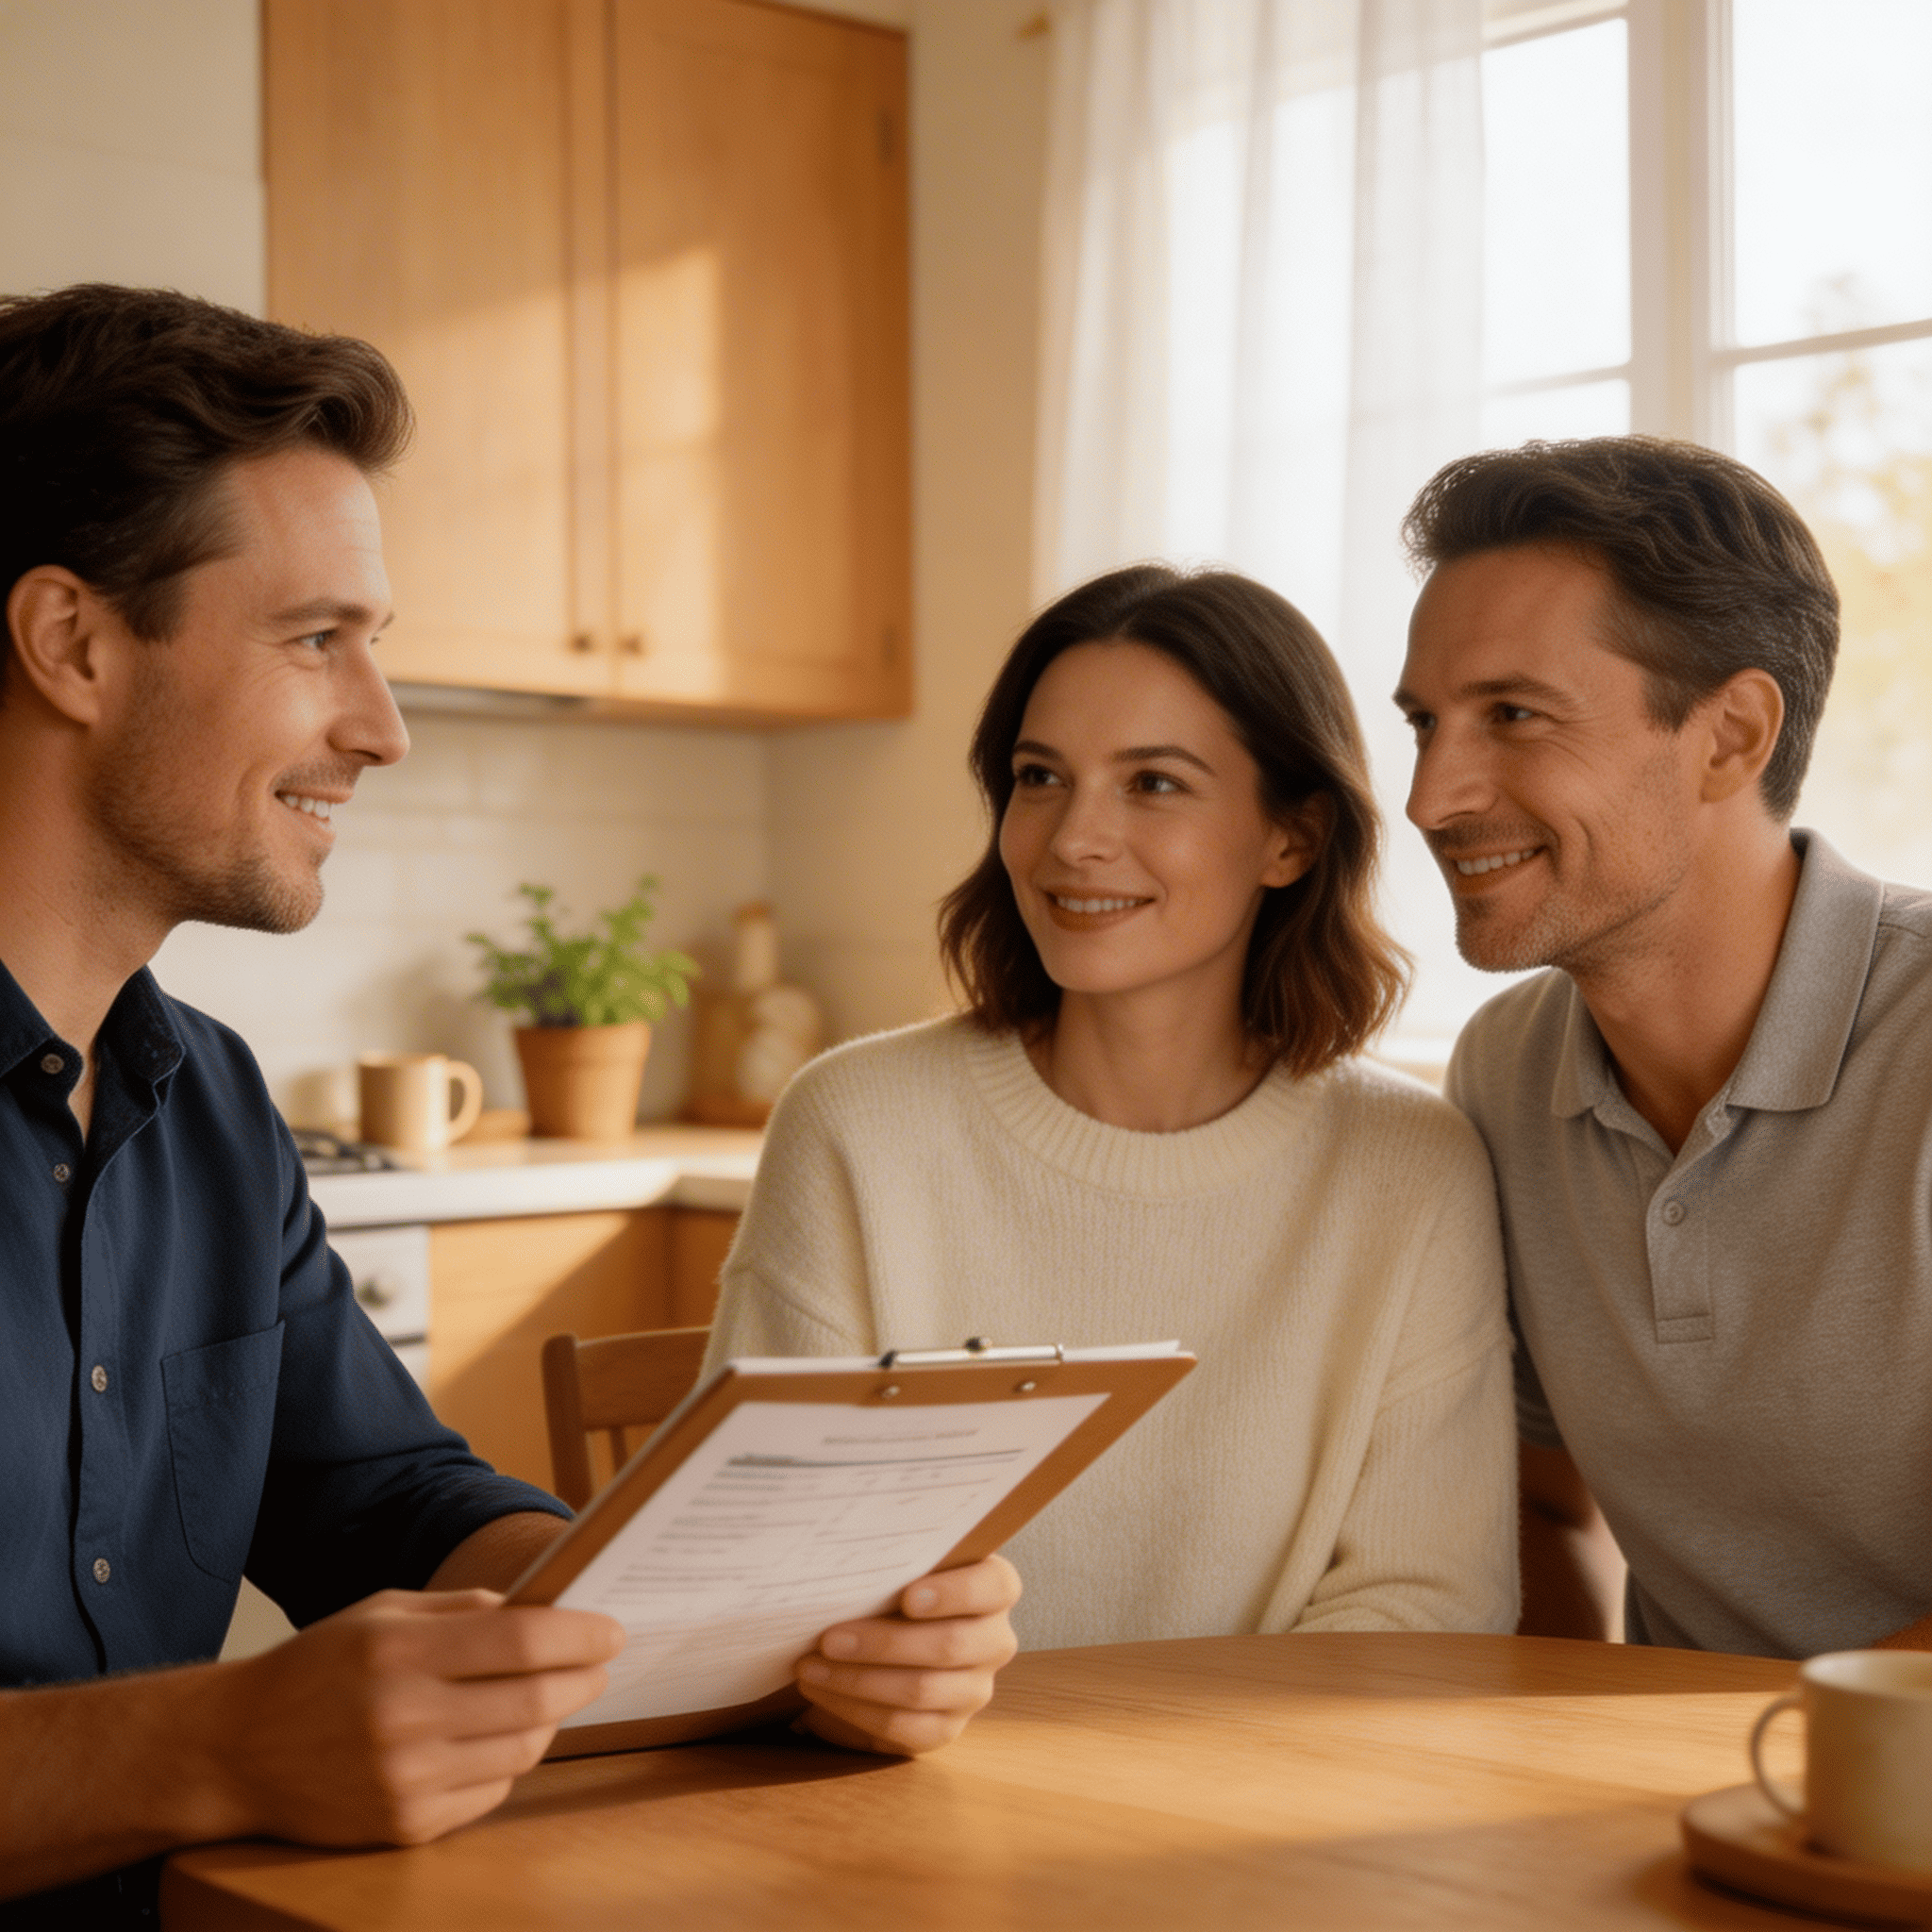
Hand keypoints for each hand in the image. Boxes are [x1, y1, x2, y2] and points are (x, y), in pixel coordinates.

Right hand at [205, 1589, 624, 1846]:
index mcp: (399, 1654)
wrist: (234, 1751)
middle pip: (534, 1700)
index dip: (579, 1636)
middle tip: (598, 1662)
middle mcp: (403, 1720)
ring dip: (551, 1720)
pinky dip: (510, 1763)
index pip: (521, 1643)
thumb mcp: (383, 1612)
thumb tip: (544, 1608)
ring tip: (552, 1696)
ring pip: (522, 1752)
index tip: (611, 1630)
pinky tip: (501, 1739)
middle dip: (582, 1678)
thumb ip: (464, 1609)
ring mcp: (404, 1781)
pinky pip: (490, 1794)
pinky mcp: (402, 1827)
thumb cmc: (319, 1667)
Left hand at [794, 1554, 1020, 1755]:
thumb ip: (891, 1564)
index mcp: (995, 1590)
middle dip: (883, 1643)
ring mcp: (975, 1690)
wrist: (885, 1642)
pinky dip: (856, 1711)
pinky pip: (905, 1728)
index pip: (994, 1587)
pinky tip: (822, 1694)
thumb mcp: (899, 1570)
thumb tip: (847, 1567)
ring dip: (858, 1680)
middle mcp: (995, 1641)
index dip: (955, 1592)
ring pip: (922, 1690)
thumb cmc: (891, 1590)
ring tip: (811, 1666)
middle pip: (949, 1645)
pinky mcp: (947, 1729)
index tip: (909, 1596)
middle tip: (830, 1638)